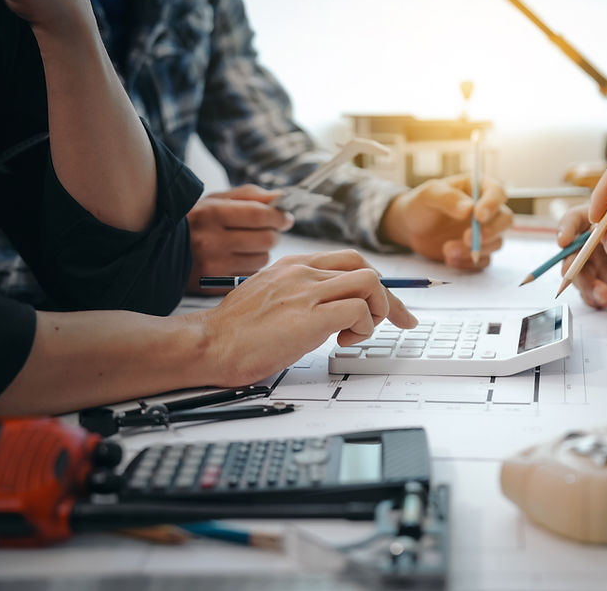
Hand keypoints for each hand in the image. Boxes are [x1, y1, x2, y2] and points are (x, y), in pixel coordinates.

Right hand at [186, 185, 294, 293]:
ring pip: (263, 260)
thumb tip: (281, 197)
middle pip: (267, 240)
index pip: (260, 215)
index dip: (279, 216)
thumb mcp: (215, 200)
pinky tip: (238, 259)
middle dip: (273, 233)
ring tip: (247, 245)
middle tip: (267, 230)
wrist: (159, 250)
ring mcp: (212, 267)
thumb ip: (249, 196)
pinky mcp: (215, 285)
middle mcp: (211, 241)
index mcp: (211, 214)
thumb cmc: (195, 221)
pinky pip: (251, 276)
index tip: (286, 218)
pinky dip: (251, 267)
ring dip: (262, 251)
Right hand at [198, 250, 417, 385]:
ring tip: (353, 334)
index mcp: (294, 265)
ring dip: (376, 312)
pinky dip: (363, 328)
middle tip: (398, 322)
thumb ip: (302, 295)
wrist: (208, 344)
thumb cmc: (236, 332)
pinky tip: (341, 341)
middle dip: (390, 298)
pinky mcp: (309, 316)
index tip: (391, 307)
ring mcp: (306, 291)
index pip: (350, 262)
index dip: (377, 285)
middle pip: (367, 268)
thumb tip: (335, 309)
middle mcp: (303, 271)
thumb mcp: (273, 299)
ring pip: (370, 283)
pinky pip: (360, 311)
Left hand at [381, 174, 512, 269]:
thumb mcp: (429, 195)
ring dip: (474, 250)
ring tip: (447, 250)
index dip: (492, 204)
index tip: (478, 216)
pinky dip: (469, 263)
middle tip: (467, 239)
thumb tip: (469, 208)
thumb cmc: (420, 204)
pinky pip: (484, 260)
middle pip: (505, 220)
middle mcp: (486, 210)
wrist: (410, 227)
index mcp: (478, 188)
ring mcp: (484, 232)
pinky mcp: (477, 250)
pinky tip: (450, 260)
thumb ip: (448, 198)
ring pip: (496, 242)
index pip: (497, 192)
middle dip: (490, 232)